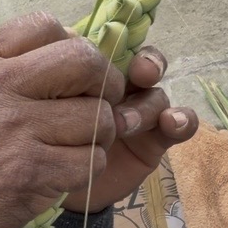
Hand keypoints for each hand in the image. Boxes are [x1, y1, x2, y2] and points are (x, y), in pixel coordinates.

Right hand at [0, 12, 123, 227]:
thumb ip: (9, 59)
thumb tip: (73, 40)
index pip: (45, 24)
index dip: (71, 42)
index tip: (71, 68)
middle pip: (84, 62)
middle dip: (104, 81)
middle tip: (99, 99)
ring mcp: (17, 130)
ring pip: (98, 115)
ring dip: (100, 131)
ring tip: (81, 140)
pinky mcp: (33, 171)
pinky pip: (92, 159)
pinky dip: (90, 165)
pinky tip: (69, 167)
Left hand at [59, 45, 197, 212]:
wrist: (56, 188)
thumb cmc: (46, 140)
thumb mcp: (45, 106)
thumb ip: (55, 76)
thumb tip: (66, 39)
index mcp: (97, 73)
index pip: (117, 47)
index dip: (120, 44)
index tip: (106, 56)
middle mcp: (123, 89)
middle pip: (145, 65)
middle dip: (148, 64)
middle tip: (142, 73)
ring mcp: (141, 113)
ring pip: (157, 96)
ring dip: (145, 106)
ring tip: (124, 124)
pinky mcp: (157, 139)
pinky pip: (180, 125)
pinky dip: (182, 121)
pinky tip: (173, 124)